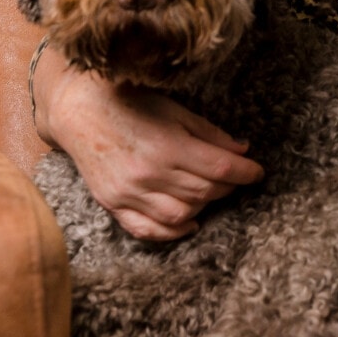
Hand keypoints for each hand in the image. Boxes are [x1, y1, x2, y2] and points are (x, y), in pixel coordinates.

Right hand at [40, 66, 263, 240]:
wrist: (79, 112)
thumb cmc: (131, 104)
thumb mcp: (176, 111)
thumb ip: (210, 134)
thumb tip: (243, 151)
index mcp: (167, 146)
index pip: (220, 169)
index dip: (246, 173)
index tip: (258, 172)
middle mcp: (148, 174)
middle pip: (204, 192)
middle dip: (228, 187)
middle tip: (235, 179)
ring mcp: (128, 193)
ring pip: (181, 214)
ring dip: (204, 207)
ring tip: (211, 194)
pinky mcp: (112, 204)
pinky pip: (146, 229)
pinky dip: (172, 232)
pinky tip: (189, 222)